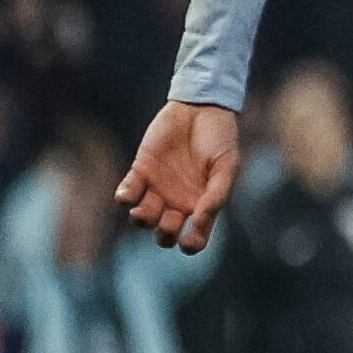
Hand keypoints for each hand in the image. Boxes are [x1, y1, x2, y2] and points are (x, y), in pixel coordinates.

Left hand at [116, 101, 238, 252]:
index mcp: (201, 205)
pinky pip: (126, 194)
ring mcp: (157, 189)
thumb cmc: (220, 138)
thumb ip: (216, 194)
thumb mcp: (227, 166)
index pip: (194, 238)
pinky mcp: (140, 171)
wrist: (201, 108)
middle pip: (163, 234)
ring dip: (141, 219)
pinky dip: (125, 197)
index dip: (190, 244)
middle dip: (163, 234)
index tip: (189, 237)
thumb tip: (200, 222)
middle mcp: (178, 202)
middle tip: (169, 218)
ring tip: (142, 210)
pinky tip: (132, 191)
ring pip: (142, 219)